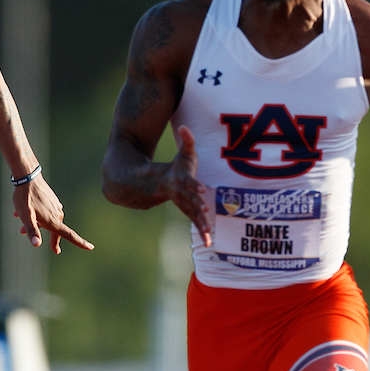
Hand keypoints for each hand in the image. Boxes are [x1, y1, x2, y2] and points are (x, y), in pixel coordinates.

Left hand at [12, 177, 93, 255]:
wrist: (28, 177)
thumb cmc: (25, 198)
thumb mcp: (26, 216)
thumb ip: (32, 230)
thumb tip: (37, 244)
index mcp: (54, 221)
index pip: (70, 235)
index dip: (80, 243)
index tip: (91, 247)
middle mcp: (58, 214)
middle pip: (53, 230)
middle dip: (41, 234)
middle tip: (22, 233)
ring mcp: (56, 206)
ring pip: (47, 220)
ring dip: (36, 223)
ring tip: (19, 222)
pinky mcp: (52, 200)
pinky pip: (45, 212)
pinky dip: (36, 215)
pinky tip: (24, 211)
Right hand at [163, 125, 211, 245]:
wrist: (161, 183)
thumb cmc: (178, 166)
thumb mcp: (183, 153)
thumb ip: (187, 140)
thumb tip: (185, 127)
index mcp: (181, 180)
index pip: (189, 182)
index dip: (194, 186)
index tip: (201, 189)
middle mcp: (182, 194)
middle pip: (190, 201)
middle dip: (197, 207)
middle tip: (205, 213)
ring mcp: (184, 204)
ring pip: (193, 216)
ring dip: (200, 225)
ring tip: (208, 236)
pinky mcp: (188, 212)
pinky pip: (195, 223)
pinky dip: (201, 232)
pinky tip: (209, 243)